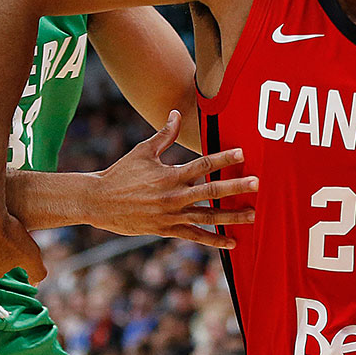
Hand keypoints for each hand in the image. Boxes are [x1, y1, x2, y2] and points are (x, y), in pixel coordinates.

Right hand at [91, 110, 257, 245]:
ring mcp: (171, 216)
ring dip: (232, 216)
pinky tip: (233, 241)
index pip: (202, 164)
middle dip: (235, 187)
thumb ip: (164, 134)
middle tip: (257, 184)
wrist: (98, 202)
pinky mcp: (167, 230)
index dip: (223, 158)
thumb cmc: (121, 173)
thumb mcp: (143, 151)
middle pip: (210, 191)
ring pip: (207, 217)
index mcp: (170, 175)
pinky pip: (195, 236)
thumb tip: (176, 113)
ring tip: (252, 215)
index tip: (242, 154)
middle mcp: (173, 196)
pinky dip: (214, 240)